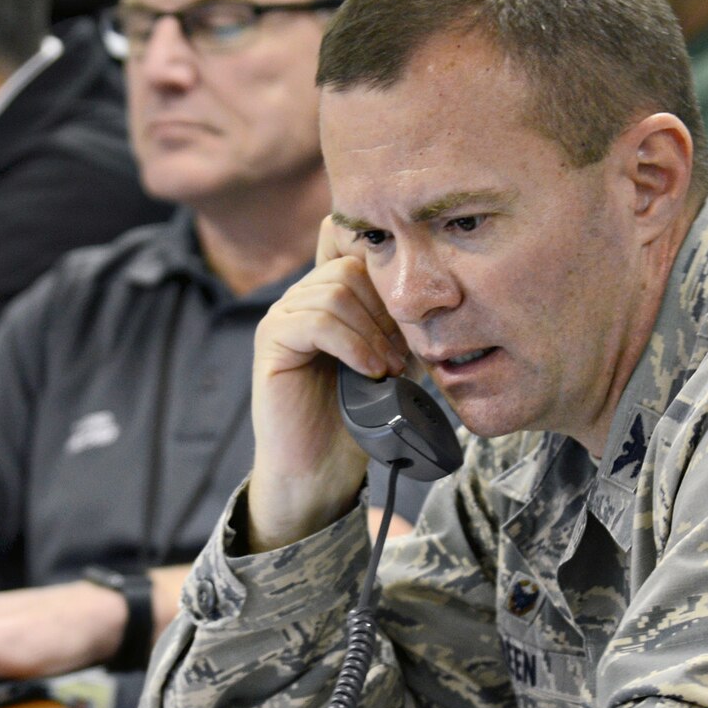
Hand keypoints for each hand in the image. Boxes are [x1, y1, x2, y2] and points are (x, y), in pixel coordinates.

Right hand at [246, 216, 408, 551]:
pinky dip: (352, 344)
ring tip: (386, 369)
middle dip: (385, 310)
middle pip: (350, 266)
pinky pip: (316, 321)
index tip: (409, 310)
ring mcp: (283, 316)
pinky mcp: (272, 341)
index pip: (346, 239)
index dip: (382, 261)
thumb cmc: (359, 419)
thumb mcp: (393, 359)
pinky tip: (368, 371)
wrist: (320, 469)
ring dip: (372, 332)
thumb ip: (401, 322)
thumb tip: (435, 290)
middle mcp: (301, 297)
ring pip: (334, 291)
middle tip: (402, 356)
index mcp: (328, 294)